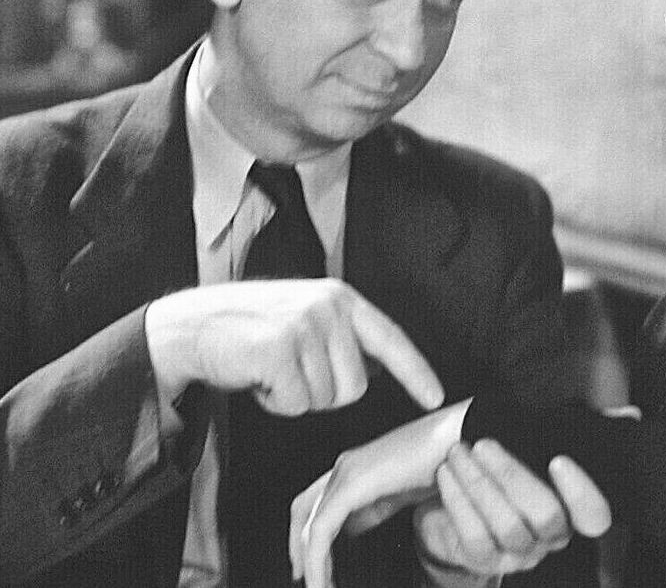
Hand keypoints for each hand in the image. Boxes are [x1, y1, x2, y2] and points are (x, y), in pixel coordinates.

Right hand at [145, 277, 442, 414]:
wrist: (192, 325)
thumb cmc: (251, 329)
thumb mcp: (306, 319)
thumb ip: (343, 338)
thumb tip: (381, 368)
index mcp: (341, 299)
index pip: (391, 339)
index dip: (416, 372)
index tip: (436, 398)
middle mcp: (328, 307)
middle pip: (356, 387)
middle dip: (323, 393)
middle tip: (289, 371)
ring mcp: (304, 326)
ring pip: (326, 399)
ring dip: (295, 397)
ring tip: (271, 369)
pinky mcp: (279, 349)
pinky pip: (296, 403)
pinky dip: (274, 402)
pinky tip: (256, 377)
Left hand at [289, 400, 470, 586]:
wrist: (460, 436)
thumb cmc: (442, 459)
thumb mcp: (403, 491)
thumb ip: (377, 506)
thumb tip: (355, 526)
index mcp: (356, 468)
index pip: (315, 504)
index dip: (306, 535)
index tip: (310, 564)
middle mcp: (345, 467)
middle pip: (302, 512)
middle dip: (299, 549)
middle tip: (305, 579)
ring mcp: (346, 472)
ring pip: (309, 524)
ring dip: (309, 561)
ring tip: (317, 587)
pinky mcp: (353, 483)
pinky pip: (322, 529)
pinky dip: (317, 558)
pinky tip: (322, 578)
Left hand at [413, 441, 611, 576]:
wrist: (451, 507)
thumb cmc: (506, 473)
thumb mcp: (538, 447)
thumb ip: (581, 431)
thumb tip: (629, 415)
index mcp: (572, 510)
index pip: (594, 515)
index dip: (582, 492)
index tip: (558, 459)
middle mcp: (550, 538)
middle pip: (545, 515)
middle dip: (513, 475)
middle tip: (484, 443)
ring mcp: (517, 554)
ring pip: (507, 525)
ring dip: (479, 483)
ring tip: (459, 451)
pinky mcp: (483, 561)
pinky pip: (474, 535)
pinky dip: (459, 501)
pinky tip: (449, 473)